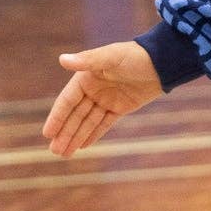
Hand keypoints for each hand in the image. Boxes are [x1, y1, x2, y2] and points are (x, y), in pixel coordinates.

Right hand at [42, 42, 162, 157]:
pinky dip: (93, 134)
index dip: (57, 117)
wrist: (163, 62)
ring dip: (76, 137)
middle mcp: (93, 89)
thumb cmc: (135, 56)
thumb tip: (62, 59)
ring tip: (64, 154)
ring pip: (88, 122)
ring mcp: (106, 99)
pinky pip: (103, 123)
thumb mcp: (111, 57)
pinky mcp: (120, 108)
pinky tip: (82, 146)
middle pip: (75, 115)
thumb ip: (87, 60)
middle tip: (54, 151)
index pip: (67, 101)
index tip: (47, 134)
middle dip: (65, 133)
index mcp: (86, 77)